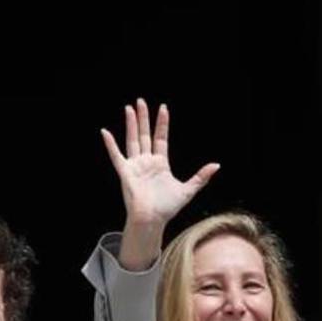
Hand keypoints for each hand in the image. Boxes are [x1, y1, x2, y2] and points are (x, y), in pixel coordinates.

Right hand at [100, 99, 218, 268]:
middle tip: (141, 101)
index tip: (163, 108)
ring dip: (131, 124)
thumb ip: (201, 177)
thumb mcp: (188, 190)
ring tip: (129, 108)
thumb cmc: (167, 208)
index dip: (162, 123)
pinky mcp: (125, 173)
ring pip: (132, 140)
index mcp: (160, 164)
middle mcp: (146, 162)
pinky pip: (116, 156)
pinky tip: (105, 132)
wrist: (152, 220)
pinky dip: (110, 144)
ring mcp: (135, 166)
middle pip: (145, 135)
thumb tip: (216, 165)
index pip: (160, 138)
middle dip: (144, 118)